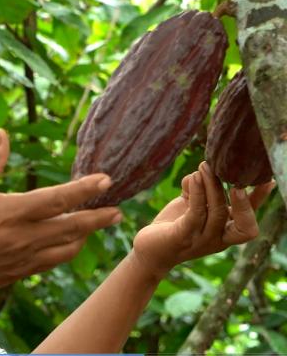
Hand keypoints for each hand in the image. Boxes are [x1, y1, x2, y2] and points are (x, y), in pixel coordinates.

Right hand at [0, 129, 122, 305]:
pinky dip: (66, 251)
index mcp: (12, 212)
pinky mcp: (19, 273)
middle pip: (73, 227)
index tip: (106, 180)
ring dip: (85, 236)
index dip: (85, 189)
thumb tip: (2, 134)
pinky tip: (67, 244)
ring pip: (67, 248)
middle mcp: (24, 237)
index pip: (58, 199)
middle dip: (98, 218)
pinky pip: (52, 262)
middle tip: (118, 211)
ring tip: (95, 225)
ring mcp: (24, 258)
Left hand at [131, 161, 274, 279]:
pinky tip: (193, 177)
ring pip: (217, 213)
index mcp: (226, 231)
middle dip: (243, 200)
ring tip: (205, 166)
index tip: (266, 180)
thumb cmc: (173, 225)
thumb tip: (203, 169)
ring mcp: (202, 240)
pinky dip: (198, 193)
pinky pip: (196, 213)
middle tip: (235, 175)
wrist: (149, 248)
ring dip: (213, 186)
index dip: (259, 201)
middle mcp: (219, 238)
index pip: (249, 219)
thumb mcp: (190, 205)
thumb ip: (200, 190)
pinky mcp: (183, 236)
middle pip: (243, 224)